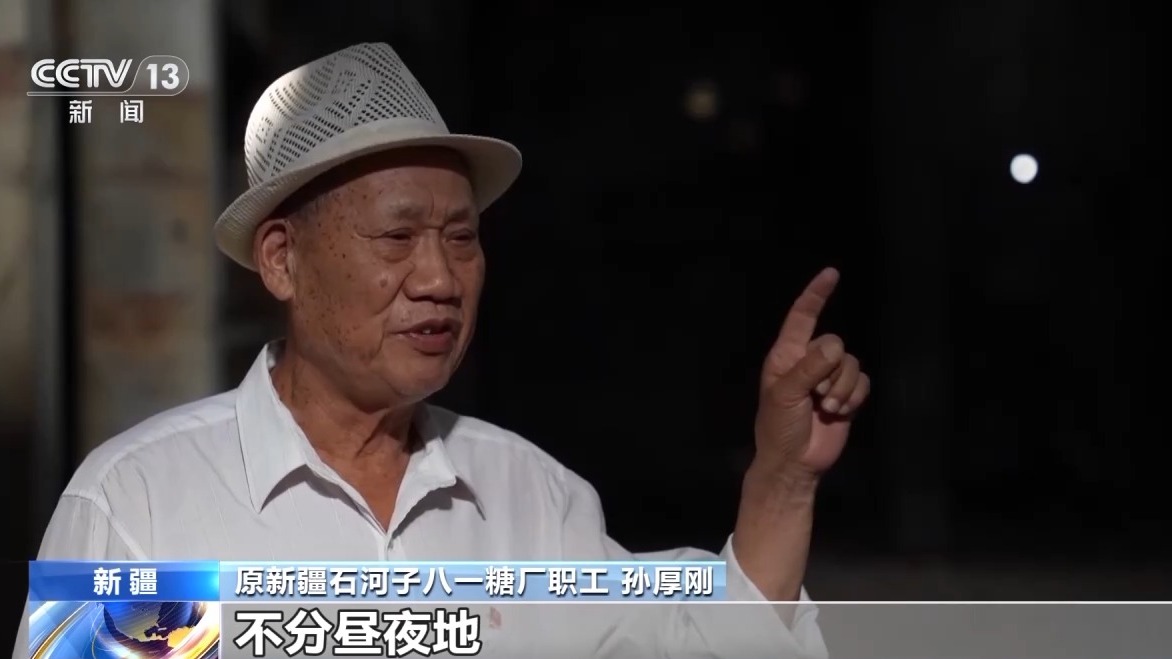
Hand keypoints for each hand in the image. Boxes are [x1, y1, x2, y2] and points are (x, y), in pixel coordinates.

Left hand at [753, 267, 869, 481]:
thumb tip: (834, 346)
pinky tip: (840, 413)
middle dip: (831, 372)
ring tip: (825, 408)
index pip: (802, 317)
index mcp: (786, 355)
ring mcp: (828, 378)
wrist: (795, 463)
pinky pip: (863, 381)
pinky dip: (854, 397)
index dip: (816, 295)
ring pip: (851, 363)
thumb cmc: (778, 428)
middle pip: (836, 343)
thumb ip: (808, 368)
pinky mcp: (846, 394)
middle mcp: (808, 361)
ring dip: (842, 388)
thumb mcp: (785, 396)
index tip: (831, 273)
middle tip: (815, 397)